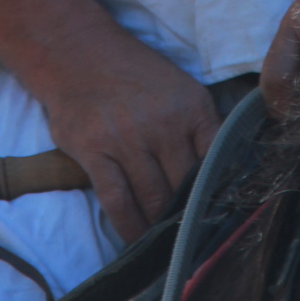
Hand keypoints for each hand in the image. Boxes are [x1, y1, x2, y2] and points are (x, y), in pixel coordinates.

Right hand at [41, 14, 218, 243]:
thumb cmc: (135, 75)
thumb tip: (220, 173)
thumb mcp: (179, 88)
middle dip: (189, 216)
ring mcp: (128, 139)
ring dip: (160, 227)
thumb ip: (200, 127)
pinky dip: (129, 227)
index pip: (216, 159)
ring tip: (166, 246)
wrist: (78, 54)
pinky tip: (135, 241)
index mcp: (191, 106)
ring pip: (153, 199)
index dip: (218, 191)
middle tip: (192, 238)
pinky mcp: (96, 152)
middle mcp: (163, 123)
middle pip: (185, 187)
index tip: (220, 215)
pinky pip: (118, 202)